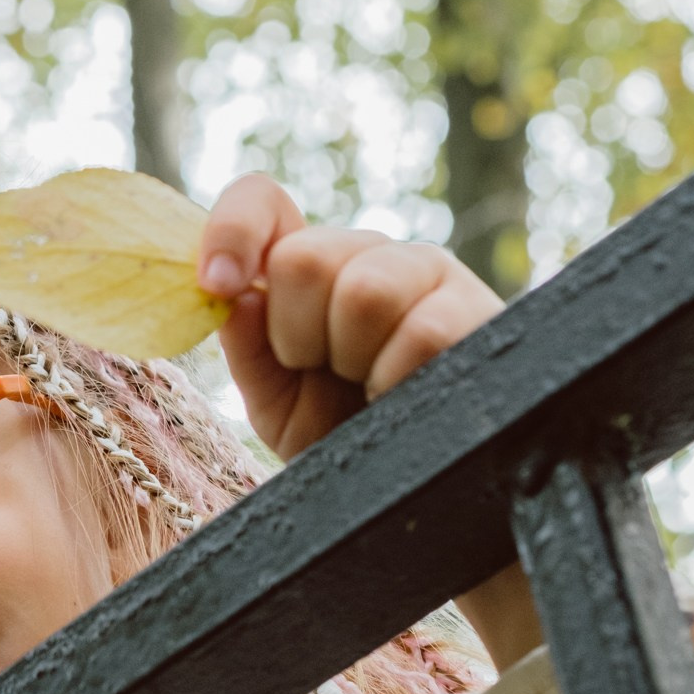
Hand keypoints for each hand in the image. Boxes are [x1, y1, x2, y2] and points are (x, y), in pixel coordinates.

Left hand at [199, 173, 502, 461]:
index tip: (216, 284)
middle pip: (304, 257)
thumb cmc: (342, 437)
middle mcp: (367, 255)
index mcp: (310, 266)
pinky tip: (404, 396)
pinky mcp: (476, 308)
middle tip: (327, 373)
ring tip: (369, 386)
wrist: (412, 490)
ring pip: (364, 290)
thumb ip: (249, 349)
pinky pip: (422, 332)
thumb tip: (235, 295)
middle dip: (298, 334)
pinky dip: (397, 380)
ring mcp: (426, 273)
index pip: (264, 202)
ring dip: (352, 357)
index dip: (233, 230)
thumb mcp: (278, 403)